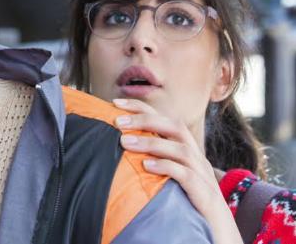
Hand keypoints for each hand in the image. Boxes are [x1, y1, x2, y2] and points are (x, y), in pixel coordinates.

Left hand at [113, 98, 242, 243]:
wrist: (218, 233)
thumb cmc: (187, 202)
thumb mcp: (169, 176)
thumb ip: (153, 159)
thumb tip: (119, 146)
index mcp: (187, 149)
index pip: (166, 119)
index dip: (142, 108)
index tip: (116, 103)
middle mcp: (196, 157)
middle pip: (175, 127)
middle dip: (145, 120)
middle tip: (117, 121)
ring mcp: (203, 174)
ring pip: (180, 149)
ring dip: (150, 143)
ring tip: (124, 142)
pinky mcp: (204, 194)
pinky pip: (187, 176)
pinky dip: (166, 168)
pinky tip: (147, 167)